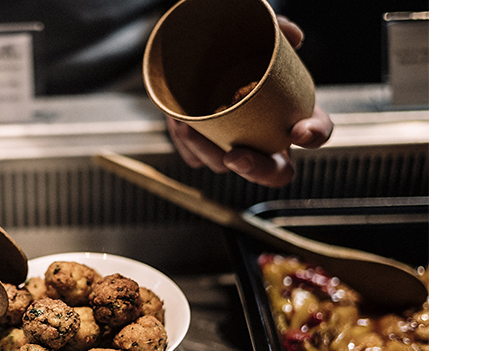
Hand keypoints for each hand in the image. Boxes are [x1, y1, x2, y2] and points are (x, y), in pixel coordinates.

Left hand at [166, 16, 332, 186]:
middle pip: (276, 172)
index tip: (298, 130)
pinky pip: (199, 159)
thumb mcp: (258, 34)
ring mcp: (237, 145)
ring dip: (209, 151)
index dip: (313, 135)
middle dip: (258, 170)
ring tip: (190, 126)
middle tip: (236, 157)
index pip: (315, 132)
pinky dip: (189, 146)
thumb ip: (278, 31)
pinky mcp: (207, 148)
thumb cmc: (237, 49)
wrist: (194, 53)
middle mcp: (266, 137)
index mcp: (291, 113)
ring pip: (228, 166)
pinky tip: (182, 127)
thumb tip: (292, 36)